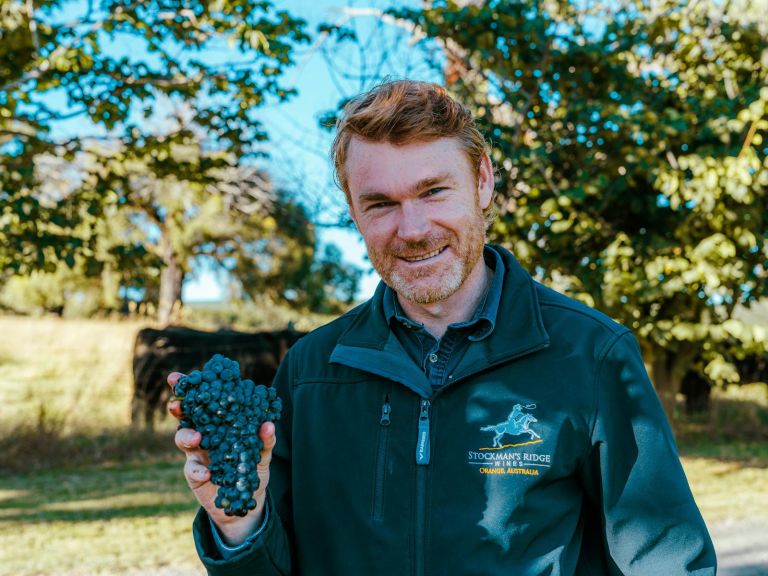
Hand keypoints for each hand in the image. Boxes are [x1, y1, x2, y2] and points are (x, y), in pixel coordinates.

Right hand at [166, 371, 276, 545]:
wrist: (246, 500)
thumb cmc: (252, 468)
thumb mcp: (262, 453)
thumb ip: (265, 440)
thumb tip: (268, 425)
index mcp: (219, 422)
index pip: (204, 400)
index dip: (189, 388)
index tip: (178, 377)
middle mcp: (204, 434)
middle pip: (185, 415)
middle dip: (178, 406)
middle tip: (176, 403)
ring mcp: (197, 454)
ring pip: (183, 439)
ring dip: (186, 436)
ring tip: (197, 437)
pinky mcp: (195, 475)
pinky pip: (191, 469)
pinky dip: (197, 469)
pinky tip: (207, 472)